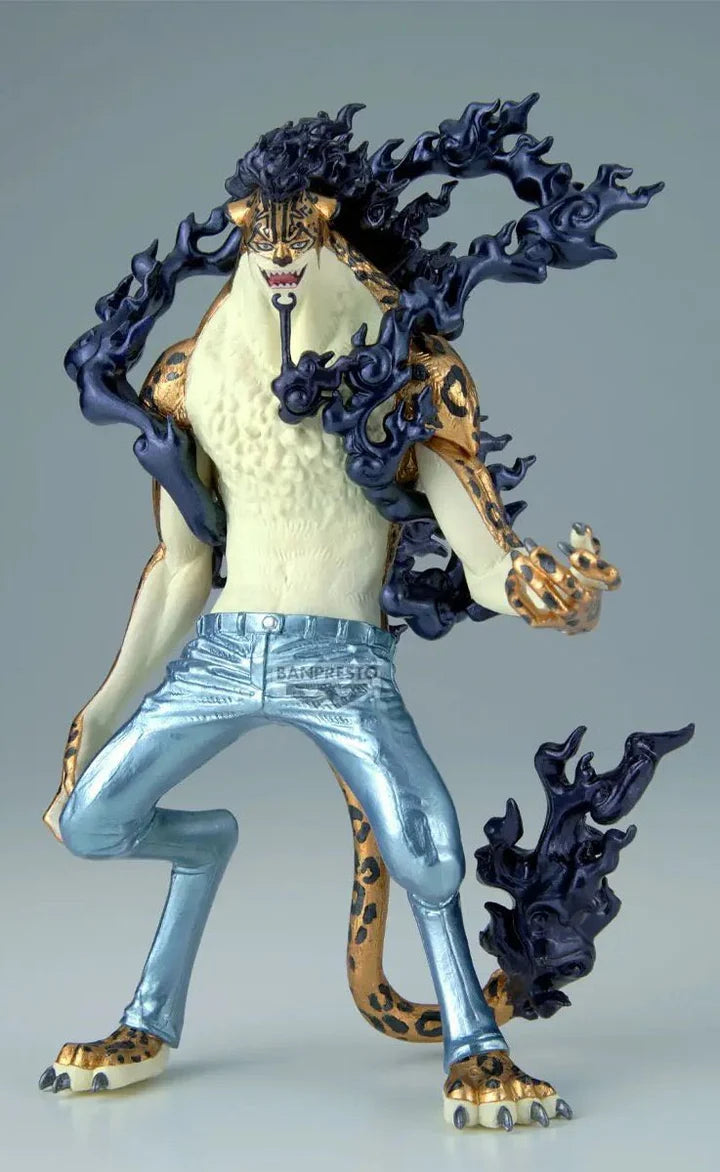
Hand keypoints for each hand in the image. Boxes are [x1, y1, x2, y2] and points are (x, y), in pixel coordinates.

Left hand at [505, 522, 620, 633]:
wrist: (573, 615)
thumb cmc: (581, 580)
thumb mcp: (585, 561)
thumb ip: (583, 542)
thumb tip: (578, 525)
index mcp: (599, 587)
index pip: (604, 577)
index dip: (590, 564)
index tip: (570, 549)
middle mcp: (585, 606)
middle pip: (569, 585)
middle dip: (550, 565)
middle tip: (533, 547)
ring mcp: (566, 618)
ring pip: (548, 599)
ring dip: (531, 578)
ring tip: (516, 558)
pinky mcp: (547, 624)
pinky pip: (530, 614)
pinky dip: (519, 596)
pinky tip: (510, 577)